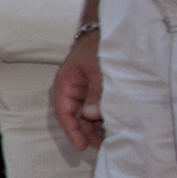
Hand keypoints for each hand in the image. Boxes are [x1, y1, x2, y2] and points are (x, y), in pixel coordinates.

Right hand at [53, 34, 104, 151]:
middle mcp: (72, 91)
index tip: (81, 146)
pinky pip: (95, 108)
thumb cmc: (96, 47)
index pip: (64, 112)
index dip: (72, 130)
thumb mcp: (97, 69)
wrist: (105, 31)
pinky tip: (112, 126)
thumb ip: (95, 93)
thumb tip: (92, 116)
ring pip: (85, 115)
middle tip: (101, 146)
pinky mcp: (95, 91)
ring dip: (95, 127)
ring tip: (109, 139)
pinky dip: (102, 118)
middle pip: (75, 117)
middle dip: (86, 132)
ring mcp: (83, 91)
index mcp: (65, 84)